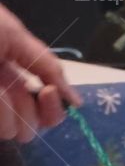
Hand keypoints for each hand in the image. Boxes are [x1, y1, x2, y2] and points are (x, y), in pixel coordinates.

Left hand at [0, 3, 80, 141]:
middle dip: (24, 110)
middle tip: (7, 85)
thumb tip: (75, 101)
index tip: (47, 92)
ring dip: (3, 108)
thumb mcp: (13, 33)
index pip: (45, 112)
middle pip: (29, 129)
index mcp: (11, 76)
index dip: (52, 110)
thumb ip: (47, 65)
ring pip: (10, 131)